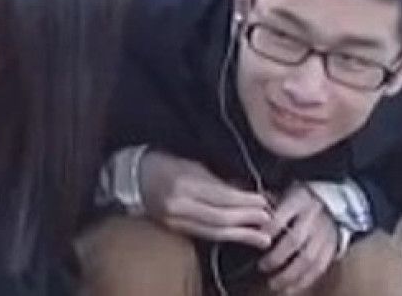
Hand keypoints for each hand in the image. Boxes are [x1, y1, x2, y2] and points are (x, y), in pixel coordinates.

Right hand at [139, 150, 272, 247]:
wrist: (133, 177)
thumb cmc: (164, 164)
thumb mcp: (192, 165)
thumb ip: (218, 182)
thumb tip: (248, 192)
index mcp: (183, 184)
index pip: (221, 196)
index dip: (245, 201)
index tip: (264, 202)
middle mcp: (178, 205)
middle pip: (219, 218)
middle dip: (246, 220)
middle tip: (268, 220)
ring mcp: (174, 220)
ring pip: (213, 232)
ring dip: (241, 235)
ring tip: (262, 238)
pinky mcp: (173, 229)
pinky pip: (203, 235)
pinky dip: (225, 236)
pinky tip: (239, 237)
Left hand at [260, 184, 338, 293]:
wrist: (332, 201)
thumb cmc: (299, 198)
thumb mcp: (283, 191)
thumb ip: (266, 203)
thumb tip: (244, 214)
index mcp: (298, 201)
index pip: (282, 216)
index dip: (269, 229)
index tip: (255, 237)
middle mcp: (312, 219)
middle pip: (295, 240)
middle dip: (277, 257)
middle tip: (262, 267)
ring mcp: (324, 235)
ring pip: (308, 258)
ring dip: (290, 275)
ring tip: (274, 284)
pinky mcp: (331, 248)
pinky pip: (319, 268)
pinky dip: (305, 281)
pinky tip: (291, 288)